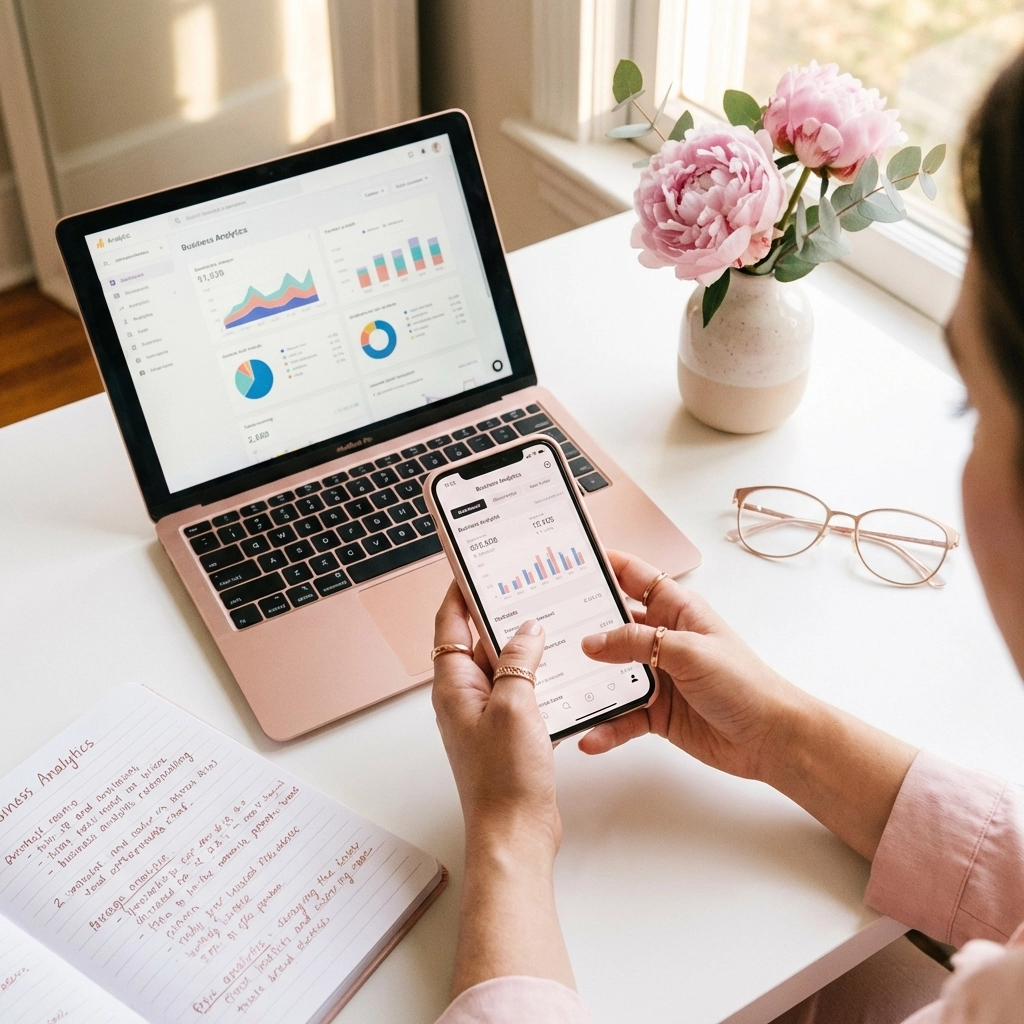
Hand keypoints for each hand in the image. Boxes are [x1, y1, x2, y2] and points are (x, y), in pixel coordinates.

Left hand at [432, 582, 559, 853]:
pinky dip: (536, 676)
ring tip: (547, 621)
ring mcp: (486, 716)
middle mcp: (465, 698)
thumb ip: (519, 662)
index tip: (472, 567)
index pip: (450, 624)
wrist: (514, 834)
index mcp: (453, 686)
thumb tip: (528, 630)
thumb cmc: (504, 780)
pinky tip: (559, 669)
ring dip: (521, 646)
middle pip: (476, 642)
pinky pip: (519, 692)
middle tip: (521, 586)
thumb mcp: (514, 706)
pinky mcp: (508, 734)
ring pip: (502, 667)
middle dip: (497, 613)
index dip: (459, 593)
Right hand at [579, 551, 916, 860]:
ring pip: (611, 673)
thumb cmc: (745, 683)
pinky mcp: (656, 712)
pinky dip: (606, 726)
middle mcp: (662, 639)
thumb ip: (637, 642)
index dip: (605, 564)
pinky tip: (590, 736)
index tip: (571, 558)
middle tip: (545, 624)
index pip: (634, 577)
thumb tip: (592, 642)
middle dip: (581, 624)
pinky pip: (621, 716)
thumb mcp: (688, 651)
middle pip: (612, 625)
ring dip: (588, 682)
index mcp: (676, 610)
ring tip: (559, 685)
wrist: (772, 738)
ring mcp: (658, 676)